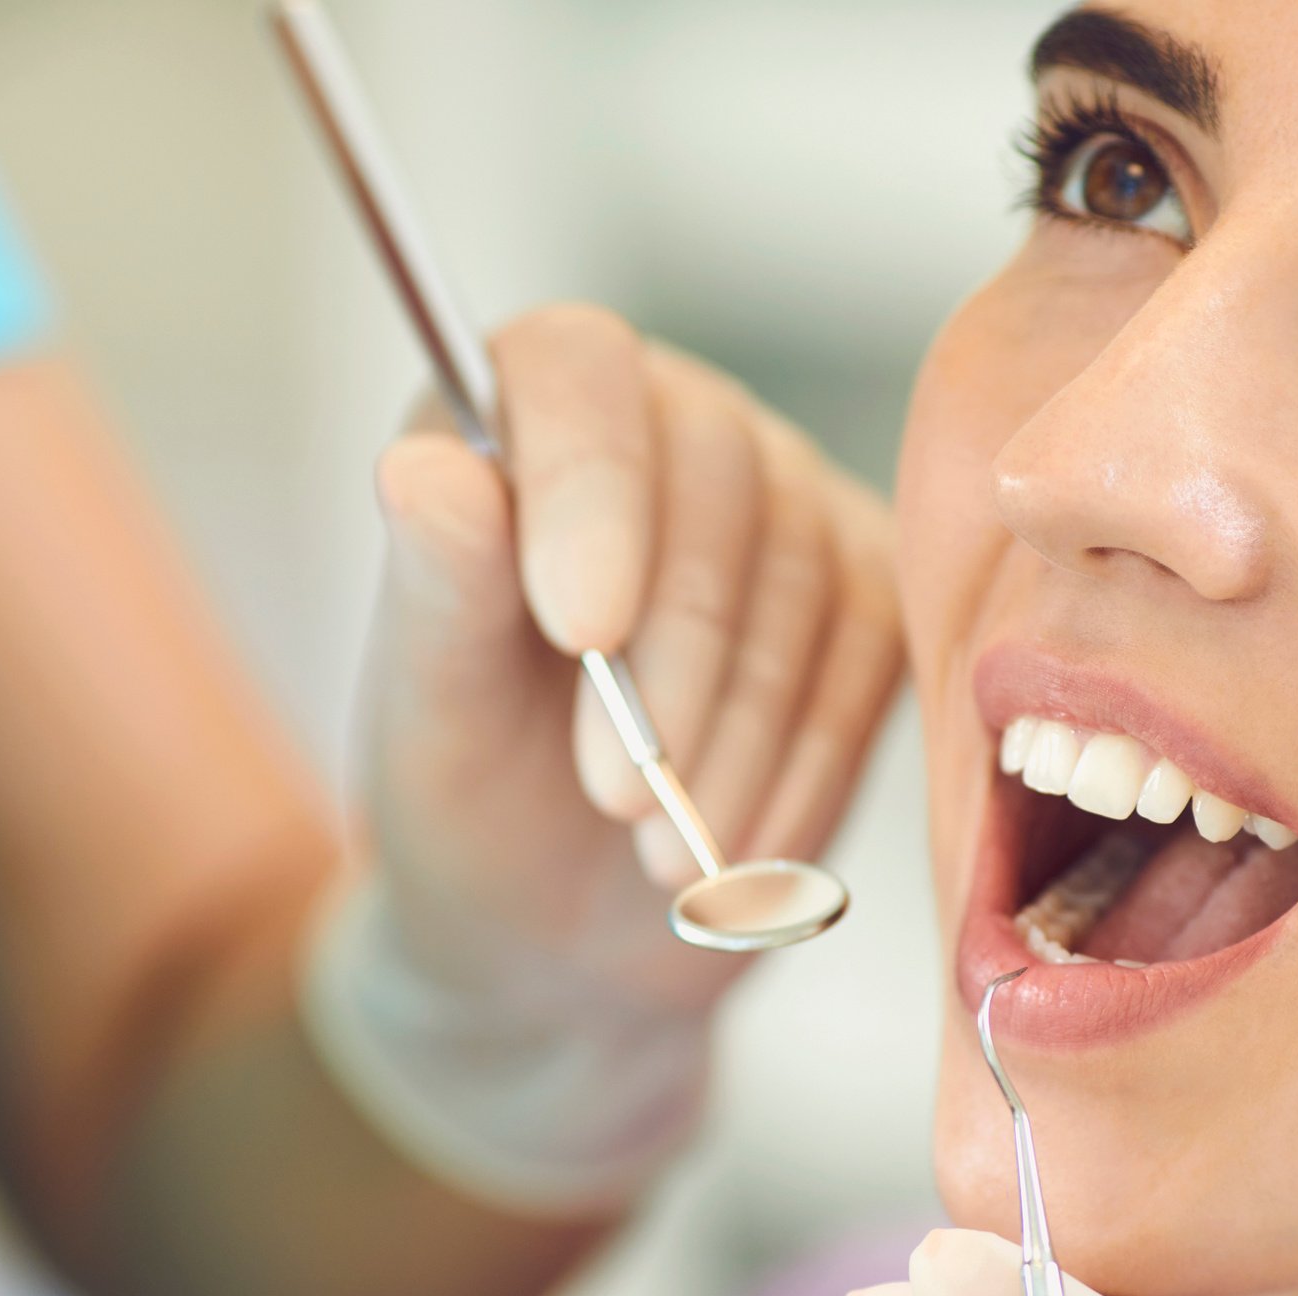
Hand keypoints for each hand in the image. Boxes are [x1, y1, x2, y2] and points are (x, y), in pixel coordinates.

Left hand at [362, 304, 900, 1019]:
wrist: (559, 925)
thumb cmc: (472, 795)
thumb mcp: (433, 710)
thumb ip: (434, 583)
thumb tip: (425, 470)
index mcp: (521, 418)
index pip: (578, 367)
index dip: (592, 484)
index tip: (583, 628)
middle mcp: (664, 430)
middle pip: (719, 467)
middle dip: (677, 648)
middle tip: (613, 795)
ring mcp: (778, 504)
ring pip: (803, 569)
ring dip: (738, 729)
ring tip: (664, 852)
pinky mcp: (860, 598)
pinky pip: (872, 651)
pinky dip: (806, 765)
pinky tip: (739, 844)